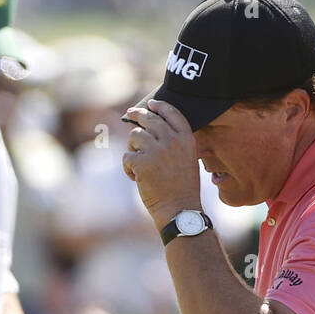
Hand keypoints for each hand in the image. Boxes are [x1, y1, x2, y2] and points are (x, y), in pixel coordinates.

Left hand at [121, 99, 201, 228]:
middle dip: (137, 115)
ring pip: (135, 136)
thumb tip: (153, 127)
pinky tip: (138, 178)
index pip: (172, 113)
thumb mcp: (188, 159)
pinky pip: (127, 156)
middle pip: (149, 119)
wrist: (179, 210)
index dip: (160, 106)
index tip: (151, 104)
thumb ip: (175, 143)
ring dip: (133, 148)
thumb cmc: (182, 188)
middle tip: (130, 113)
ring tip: (140, 164)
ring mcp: (156, 150)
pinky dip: (129, 167)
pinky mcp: (141, 162)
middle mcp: (172, 140)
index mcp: (186, 138)